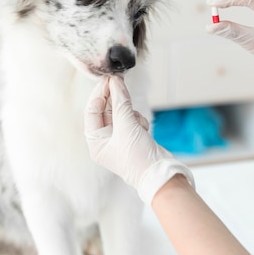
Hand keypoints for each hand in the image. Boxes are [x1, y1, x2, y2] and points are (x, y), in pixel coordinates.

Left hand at [84, 76, 193, 204]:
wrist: (161, 174)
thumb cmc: (138, 158)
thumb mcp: (126, 126)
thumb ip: (120, 101)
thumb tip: (115, 81)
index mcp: (96, 142)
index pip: (92, 111)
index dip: (100, 94)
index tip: (108, 80)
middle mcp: (105, 141)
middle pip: (106, 110)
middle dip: (114, 97)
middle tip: (119, 80)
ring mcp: (120, 139)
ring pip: (121, 113)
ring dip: (129, 110)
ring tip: (134, 114)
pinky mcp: (134, 138)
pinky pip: (132, 119)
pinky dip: (138, 119)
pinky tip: (143, 128)